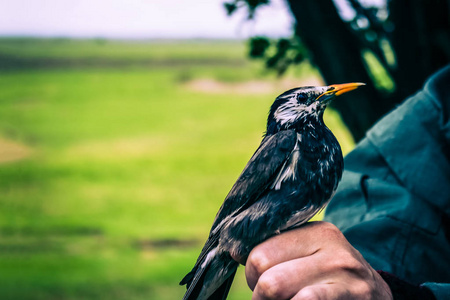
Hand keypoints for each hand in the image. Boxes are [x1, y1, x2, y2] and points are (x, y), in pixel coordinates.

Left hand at [240, 221, 392, 299]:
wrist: (377, 298)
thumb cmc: (331, 276)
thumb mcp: (310, 253)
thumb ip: (277, 248)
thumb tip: (233, 251)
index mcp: (317, 231)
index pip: (259, 253)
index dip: (252, 274)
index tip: (262, 281)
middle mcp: (333, 249)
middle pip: (268, 278)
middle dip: (261, 295)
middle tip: (270, 299)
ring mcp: (346, 277)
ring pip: (278, 291)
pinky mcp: (355, 297)